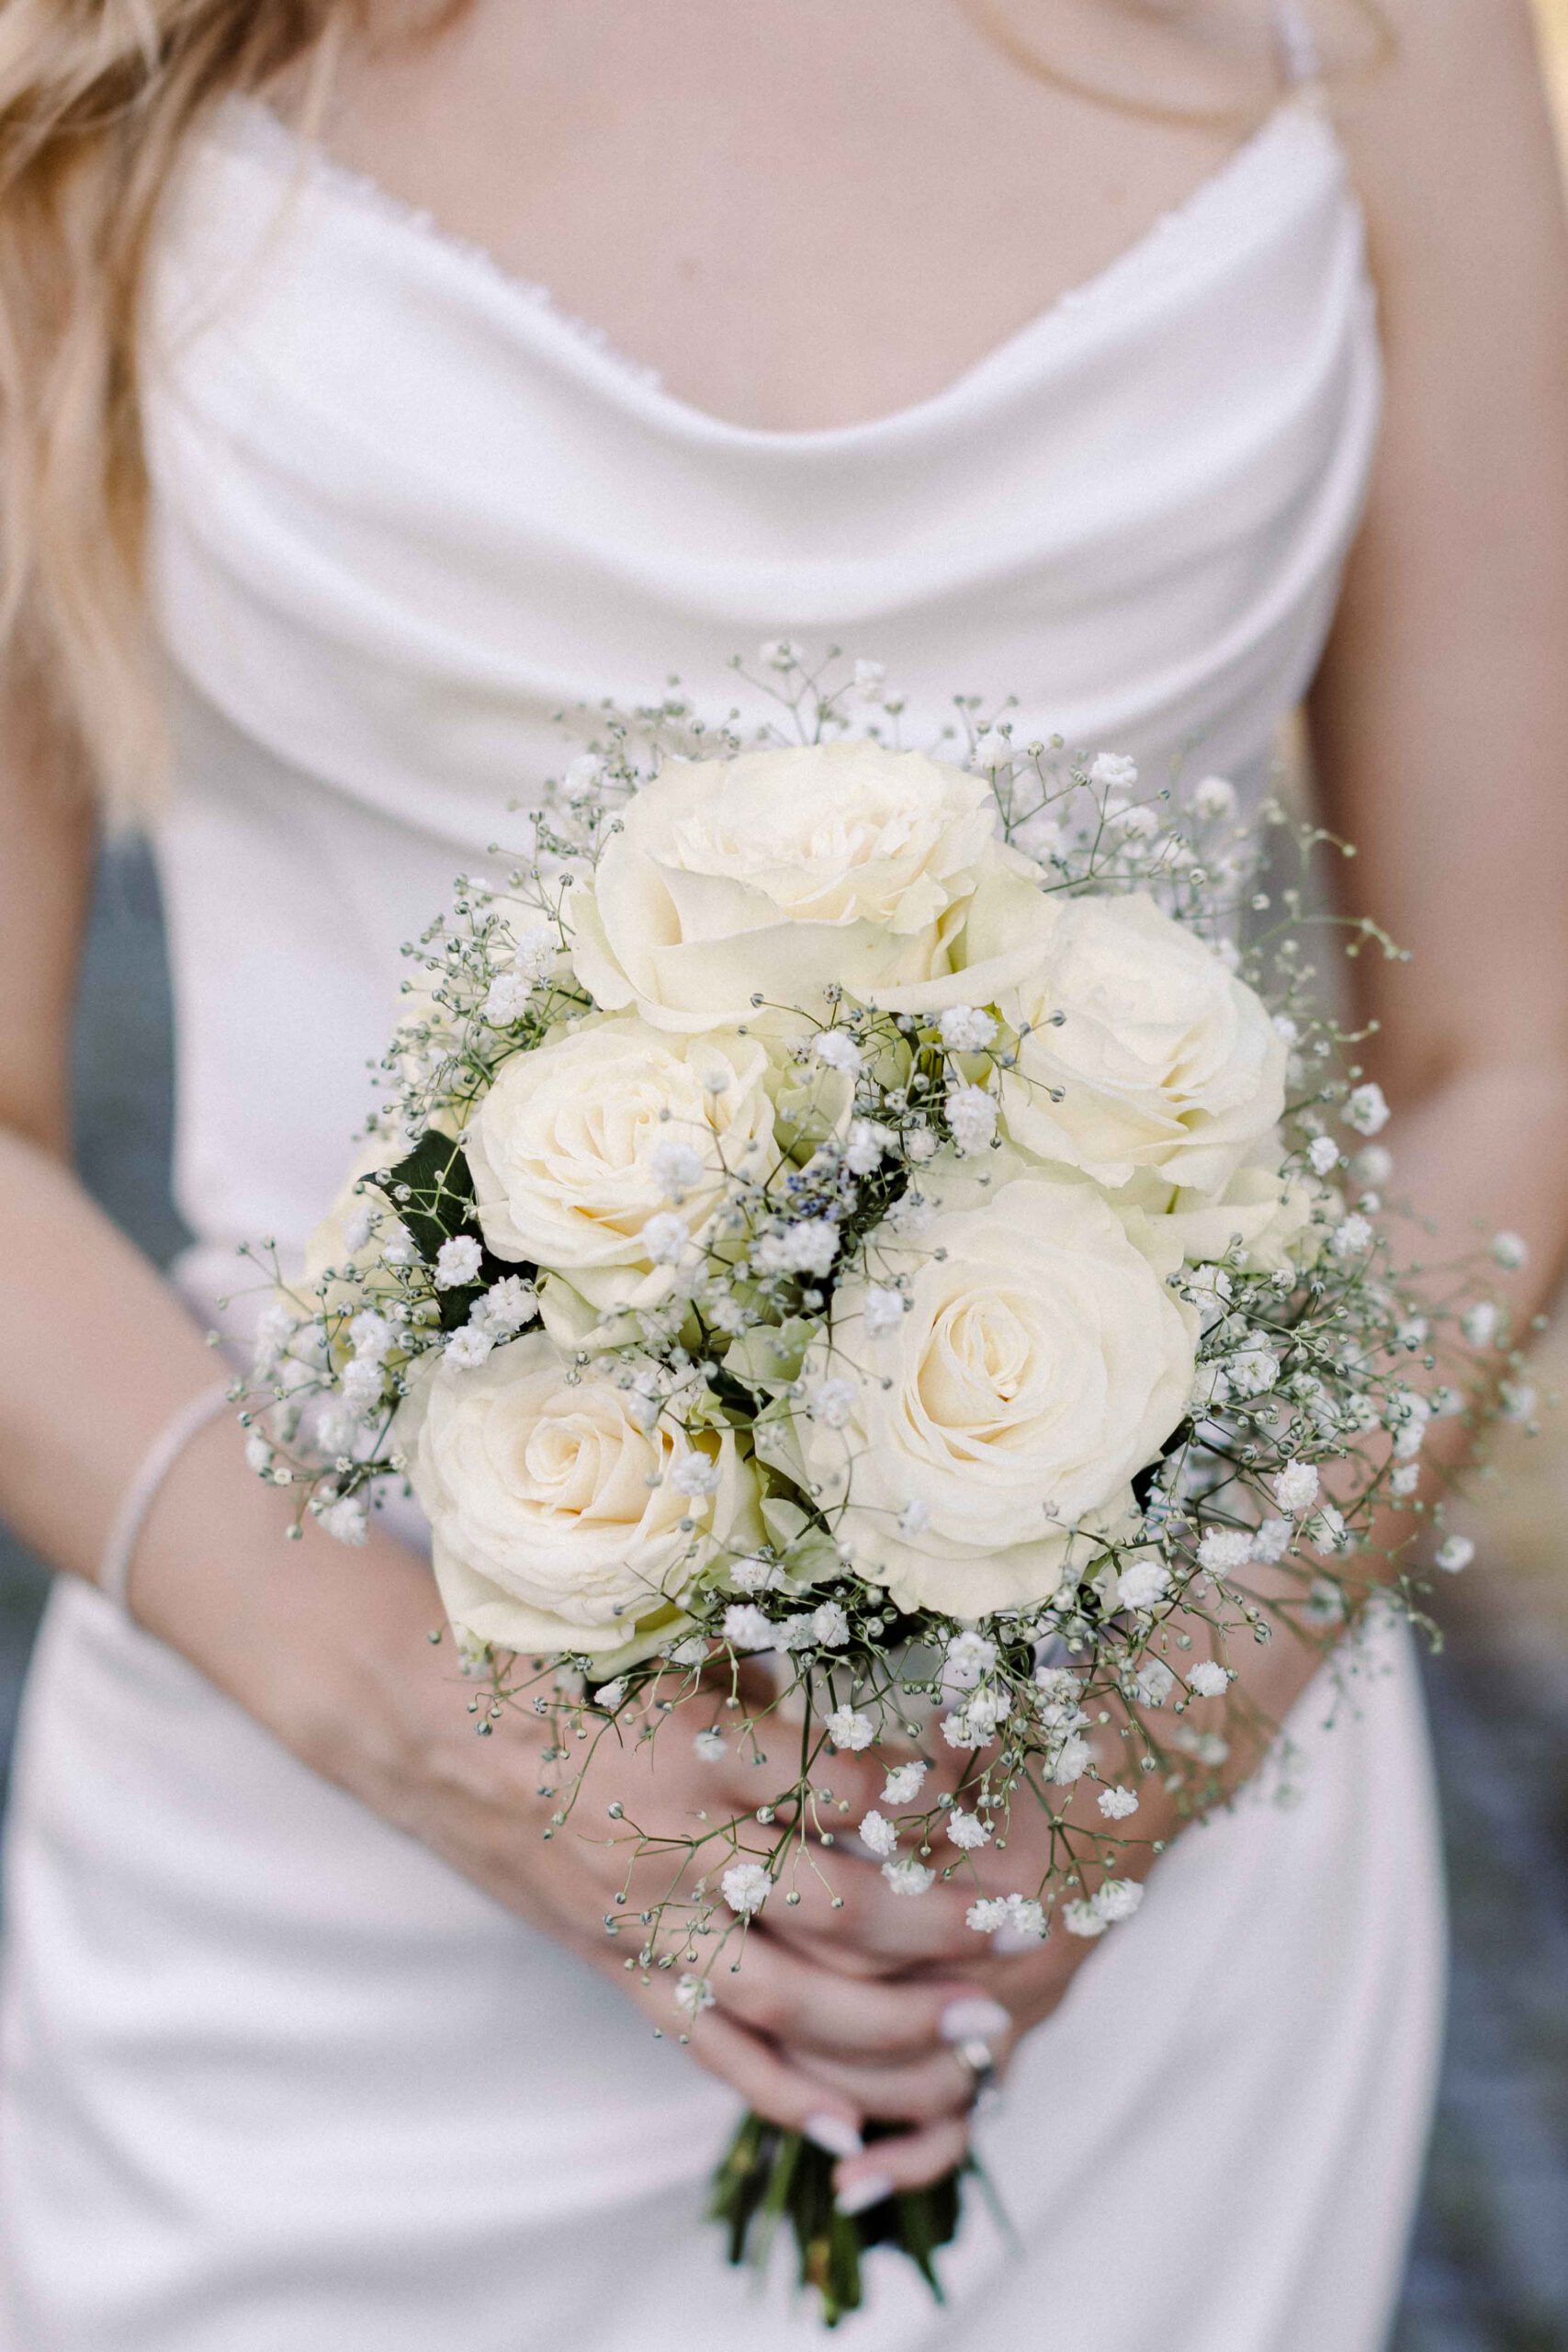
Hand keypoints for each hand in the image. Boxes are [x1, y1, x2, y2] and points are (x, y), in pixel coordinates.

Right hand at [132, 1465, 993, 2182]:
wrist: (414, 1715)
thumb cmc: (543, 1656)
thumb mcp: (661, 1643)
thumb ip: (761, 1681)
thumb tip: (863, 1689)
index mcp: (700, 1743)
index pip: (846, 1780)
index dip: (930, 1784)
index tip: (996, 1775)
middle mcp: (681, 1842)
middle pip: (841, 1907)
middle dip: (940, 1927)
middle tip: (1016, 1932)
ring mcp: (645, 1915)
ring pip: (789, 2000)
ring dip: (890, 2028)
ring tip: (974, 2037)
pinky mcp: (613, 1961)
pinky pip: (705, 2045)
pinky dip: (773, 2092)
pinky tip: (841, 2124)